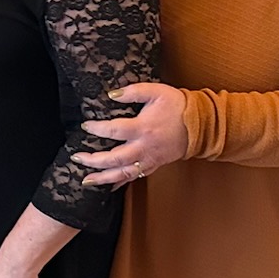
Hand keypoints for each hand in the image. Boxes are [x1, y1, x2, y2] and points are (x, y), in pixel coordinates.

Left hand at [75, 82, 189, 187]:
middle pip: (114, 159)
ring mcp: (149, 159)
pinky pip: (135, 177)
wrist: (201, 124)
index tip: (86, 126)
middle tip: (77, 157)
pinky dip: (120, 183)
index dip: (97, 129)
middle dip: (93, 160)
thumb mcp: (156, 91)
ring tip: (86, 180)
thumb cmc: (178, 106)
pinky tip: (108, 186)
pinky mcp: (154, 165)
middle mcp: (144, 147)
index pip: (114, 131)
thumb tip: (112, 94)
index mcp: (143, 128)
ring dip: (103, 178)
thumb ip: (133, 92)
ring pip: (123, 174)